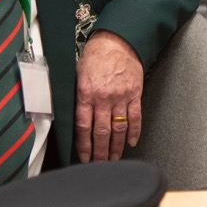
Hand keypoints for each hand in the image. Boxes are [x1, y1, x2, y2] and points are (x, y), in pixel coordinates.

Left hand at [75, 30, 143, 161]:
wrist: (117, 41)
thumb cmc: (95, 57)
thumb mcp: (77, 75)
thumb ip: (76, 97)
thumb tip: (70, 118)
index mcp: (86, 94)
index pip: (84, 127)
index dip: (84, 146)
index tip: (84, 157)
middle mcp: (103, 98)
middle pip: (101, 132)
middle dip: (100, 152)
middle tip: (100, 165)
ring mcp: (121, 97)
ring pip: (119, 128)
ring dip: (117, 147)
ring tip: (115, 159)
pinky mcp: (135, 94)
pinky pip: (135, 117)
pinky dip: (134, 132)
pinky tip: (132, 142)